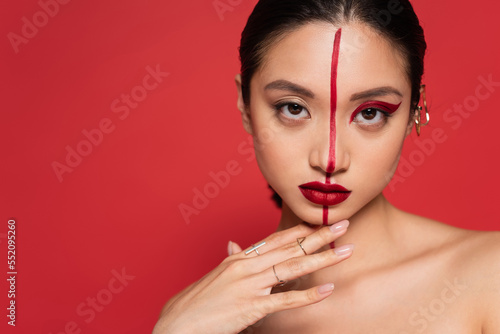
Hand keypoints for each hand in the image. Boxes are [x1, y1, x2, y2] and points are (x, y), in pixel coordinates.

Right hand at [152, 220, 352, 333]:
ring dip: (322, 258)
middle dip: (319, 236)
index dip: (301, 230)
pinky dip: (308, 295)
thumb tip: (234, 245)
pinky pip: (285, 300)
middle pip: (290, 247)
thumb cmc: (197, 301)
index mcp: (240, 259)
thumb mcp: (216, 276)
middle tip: (344, 226)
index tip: (321, 221)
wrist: (179, 322)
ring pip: (292, 267)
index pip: (276, 239)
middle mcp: (247, 266)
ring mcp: (249, 285)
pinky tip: (328, 290)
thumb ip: (231, 260)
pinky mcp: (251, 307)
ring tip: (346, 252)